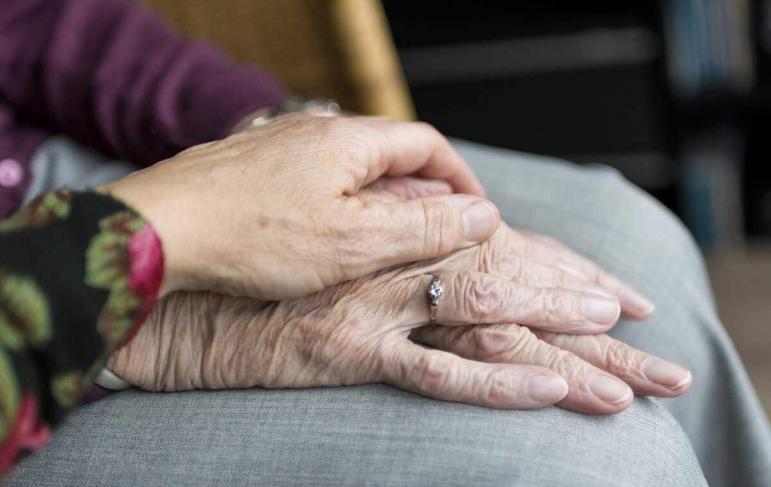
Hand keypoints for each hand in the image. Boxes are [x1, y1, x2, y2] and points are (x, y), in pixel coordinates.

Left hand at [99, 114, 493, 299]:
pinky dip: (337, 206)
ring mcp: (278, 146)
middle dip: (422, 193)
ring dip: (380, 201)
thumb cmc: (252, 236)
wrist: (155, 233)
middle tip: (434, 236)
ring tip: (385, 244)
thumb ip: (422, 226)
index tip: (475, 213)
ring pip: (349, 169)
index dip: (459, 178)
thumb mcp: (354, 241)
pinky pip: (312, 181)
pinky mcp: (250, 169)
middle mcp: (314, 131)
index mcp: (348, 140)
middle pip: (389, 154)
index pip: (427, 144)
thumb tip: (482, 215)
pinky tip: (326, 239)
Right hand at [108, 257, 635, 409]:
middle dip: (578, 299)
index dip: (558, 264)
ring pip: (488, 316)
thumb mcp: (334, 258)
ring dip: (559, 337)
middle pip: (508, 276)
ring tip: (625, 371)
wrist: (188, 300)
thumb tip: (441, 256)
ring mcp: (377, 304)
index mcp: (397, 236)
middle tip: (637, 319)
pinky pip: (437, 370)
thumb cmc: (263, 279)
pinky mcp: (351, 349)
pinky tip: (551, 391)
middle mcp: (395, 260)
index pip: (498, 245)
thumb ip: (388, 253)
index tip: (609, 287)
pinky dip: (498, 381)